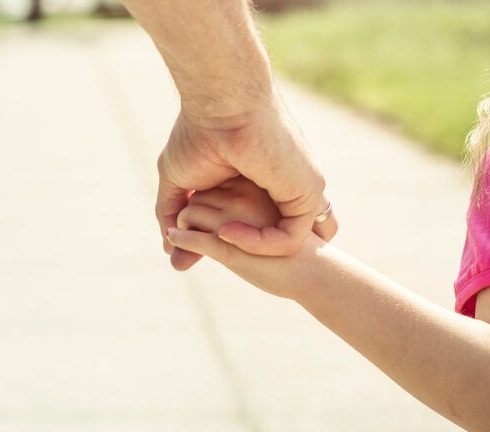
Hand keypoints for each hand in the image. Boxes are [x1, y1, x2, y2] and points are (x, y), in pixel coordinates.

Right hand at [156, 100, 337, 270]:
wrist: (220, 105)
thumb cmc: (196, 134)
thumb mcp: (178, 181)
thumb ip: (172, 214)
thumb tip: (169, 249)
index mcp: (258, 184)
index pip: (257, 226)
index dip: (233, 242)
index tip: (196, 245)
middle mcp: (282, 188)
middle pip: (277, 239)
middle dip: (250, 254)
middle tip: (212, 251)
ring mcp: (298, 191)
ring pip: (285, 244)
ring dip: (248, 251)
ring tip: (219, 237)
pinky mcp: (306, 193)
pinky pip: (289, 240)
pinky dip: (257, 245)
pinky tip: (228, 232)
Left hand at [169, 175, 325, 297]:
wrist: (314, 270)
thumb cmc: (295, 243)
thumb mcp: (272, 213)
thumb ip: (246, 206)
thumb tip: (218, 204)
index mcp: (255, 183)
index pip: (215, 181)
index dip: (207, 197)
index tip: (207, 212)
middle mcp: (243, 196)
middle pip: (200, 194)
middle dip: (194, 211)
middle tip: (193, 226)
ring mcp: (235, 219)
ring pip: (190, 212)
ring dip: (185, 225)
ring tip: (185, 237)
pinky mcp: (227, 245)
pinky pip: (195, 239)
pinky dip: (182, 240)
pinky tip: (174, 241)